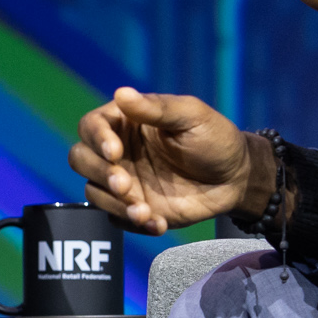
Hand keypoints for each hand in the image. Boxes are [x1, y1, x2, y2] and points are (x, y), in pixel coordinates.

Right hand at [67, 88, 263, 234]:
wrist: (236, 178)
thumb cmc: (214, 138)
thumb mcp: (191, 116)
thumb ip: (156, 108)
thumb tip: (121, 93)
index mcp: (125, 123)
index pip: (91, 126)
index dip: (96, 139)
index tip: (115, 152)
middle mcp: (117, 152)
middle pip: (80, 159)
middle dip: (99, 174)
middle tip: (126, 186)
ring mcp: (124, 182)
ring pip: (94, 193)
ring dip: (114, 204)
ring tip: (145, 212)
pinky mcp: (133, 209)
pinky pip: (117, 219)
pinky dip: (132, 224)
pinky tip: (158, 223)